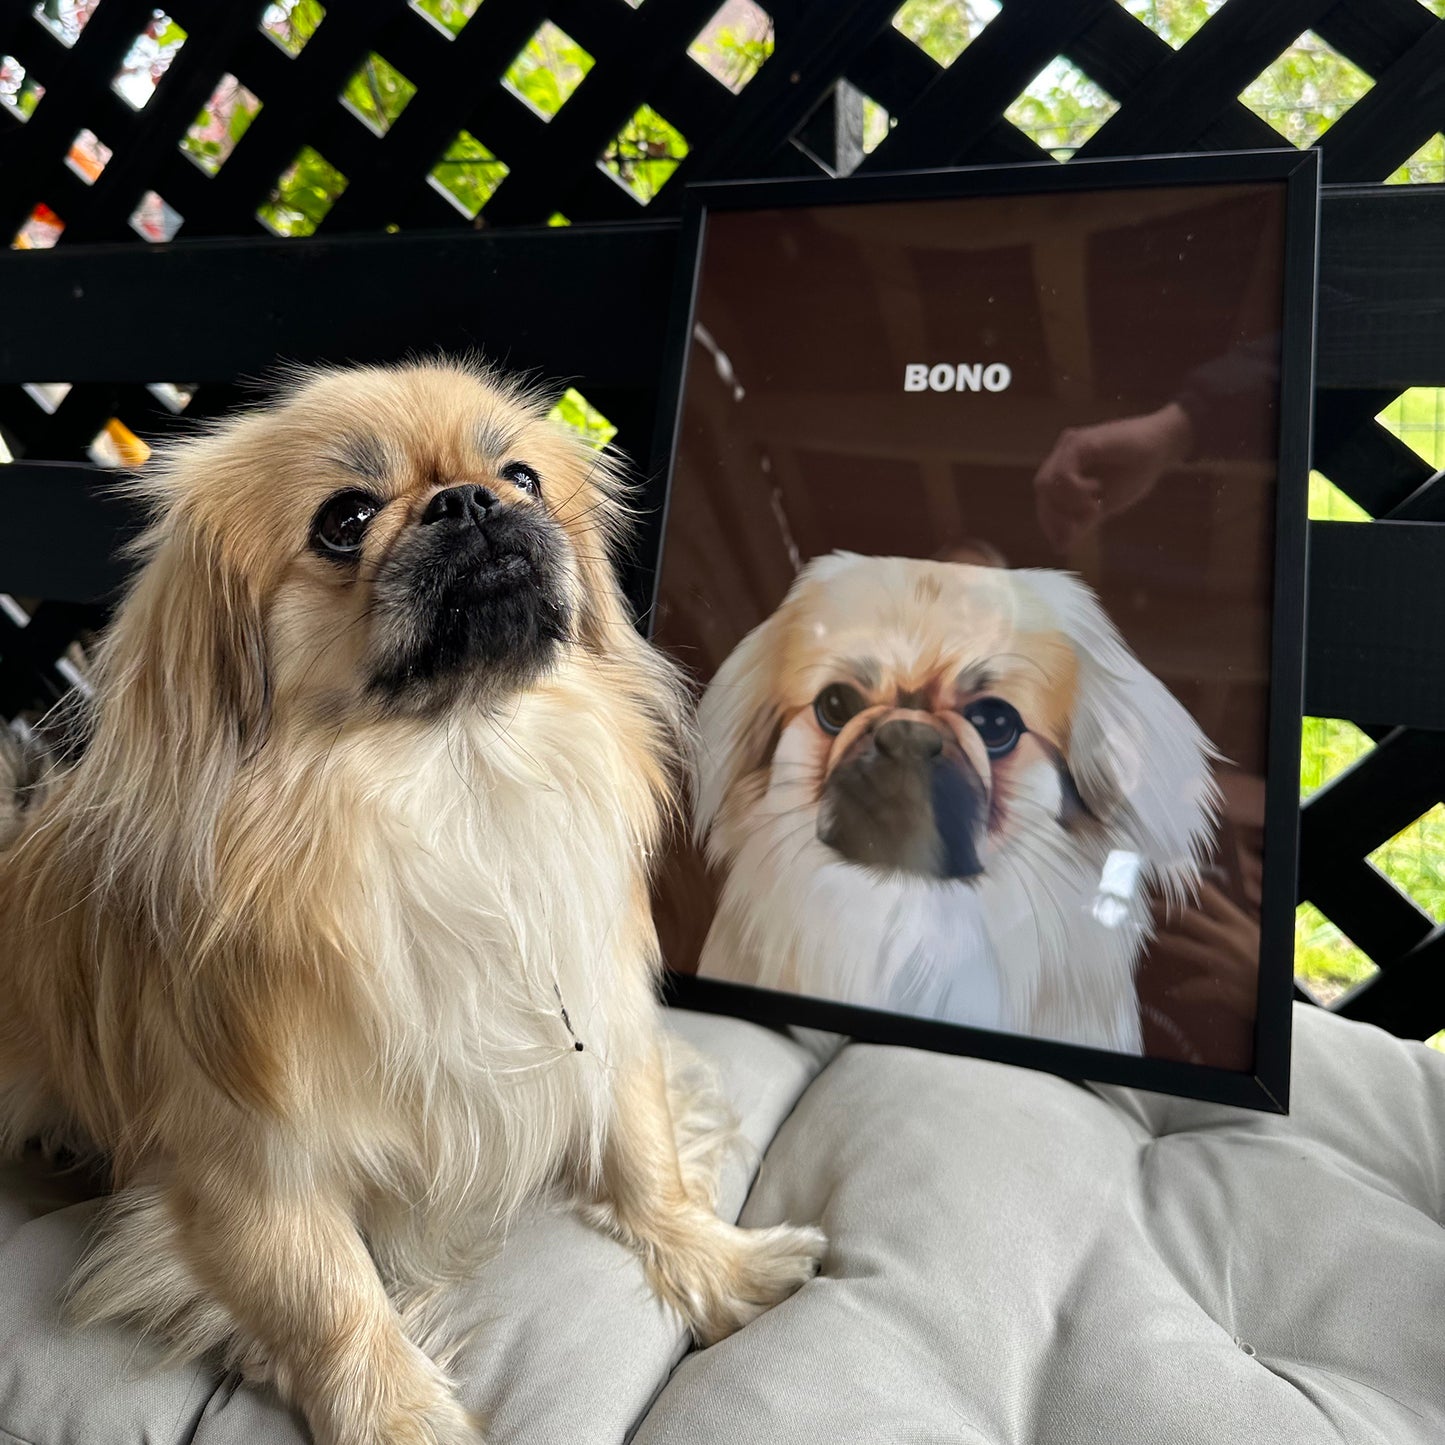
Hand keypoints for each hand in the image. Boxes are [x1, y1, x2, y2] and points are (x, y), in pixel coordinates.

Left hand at [1032, 401, 1192, 551]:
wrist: (1162, 447)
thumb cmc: (1137, 472)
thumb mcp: (1105, 505)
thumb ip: (1081, 521)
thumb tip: (1059, 546)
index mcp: (1066, 470)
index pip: (1045, 498)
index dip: (1049, 523)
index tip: (1062, 543)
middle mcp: (1062, 455)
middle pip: (1041, 491)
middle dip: (1055, 516)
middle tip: (1079, 526)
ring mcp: (1069, 446)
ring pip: (1046, 483)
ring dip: (1068, 503)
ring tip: (1094, 506)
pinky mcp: (1080, 442)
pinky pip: (1062, 473)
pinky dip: (1076, 489)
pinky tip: (1097, 489)